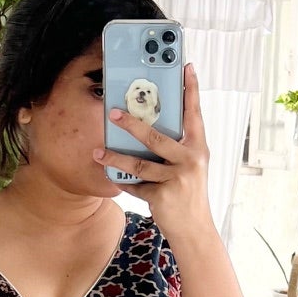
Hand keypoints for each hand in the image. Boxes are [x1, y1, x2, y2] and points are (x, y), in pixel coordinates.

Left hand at [93, 62, 212, 247]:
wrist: (195, 229)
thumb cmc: (189, 194)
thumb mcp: (190, 167)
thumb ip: (175, 148)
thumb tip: (145, 128)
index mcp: (199, 148)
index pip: (194, 114)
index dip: (191, 90)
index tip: (186, 67)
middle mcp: (191, 160)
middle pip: (156, 137)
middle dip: (132, 124)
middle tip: (113, 113)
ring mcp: (178, 178)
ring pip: (139, 163)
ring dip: (115, 157)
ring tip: (98, 152)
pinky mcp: (163, 196)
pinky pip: (137, 185)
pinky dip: (123, 182)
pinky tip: (110, 176)